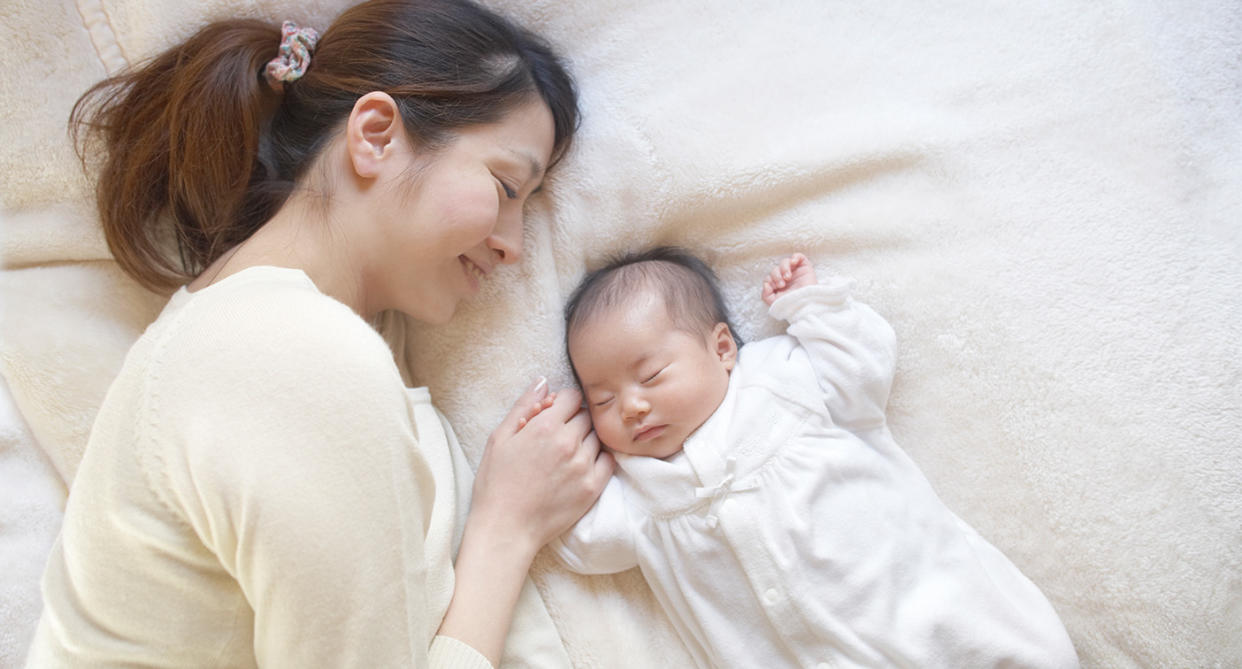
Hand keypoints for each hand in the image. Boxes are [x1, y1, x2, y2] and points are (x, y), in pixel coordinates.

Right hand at [469, 378, 614, 557]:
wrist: (506, 527)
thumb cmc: (496, 482)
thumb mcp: (499, 438)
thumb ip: (524, 406)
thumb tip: (542, 381)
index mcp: (545, 427)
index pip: (572, 397)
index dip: (562, 404)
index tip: (553, 416)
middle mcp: (569, 443)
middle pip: (586, 416)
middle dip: (574, 421)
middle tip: (557, 437)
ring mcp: (584, 465)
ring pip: (596, 437)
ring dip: (585, 440)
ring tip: (566, 455)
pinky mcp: (593, 487)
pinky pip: (608, 460)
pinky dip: (597, 458)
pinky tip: (580, 466)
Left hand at [762, 252, 816, 304]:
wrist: (806, 304)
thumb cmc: (792, 305)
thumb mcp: (774, 303)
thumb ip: (765, 295)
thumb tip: (766, 284)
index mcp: (779, 286)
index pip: (769, 277)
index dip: (770, 280)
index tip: (775, 287)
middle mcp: (786, 278)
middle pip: (775, 269)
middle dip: (776, 276)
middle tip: (782, 284)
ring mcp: (796, 272)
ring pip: (785, 262)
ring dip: (784, 268)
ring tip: (788, 277)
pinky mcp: (805, 267)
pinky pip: (799, 256)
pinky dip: (795, 257)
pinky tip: (793, 263)